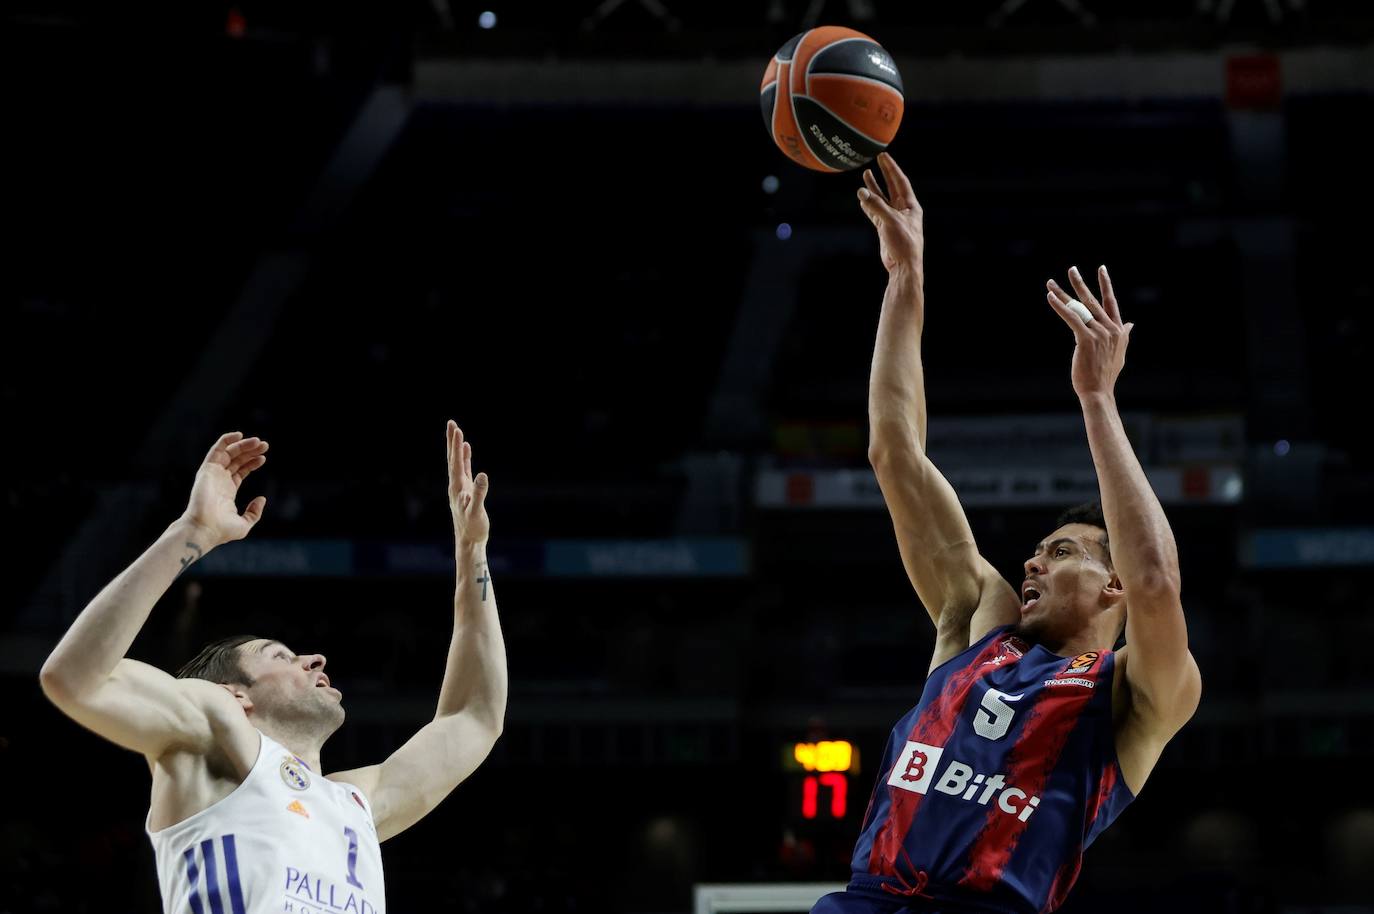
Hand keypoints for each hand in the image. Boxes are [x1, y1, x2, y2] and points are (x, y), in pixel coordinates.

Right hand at [181, 432, 267, 545]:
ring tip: (258, 442)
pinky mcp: (207, 470)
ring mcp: (213, 474)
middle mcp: (219, 481)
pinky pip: (216, 451)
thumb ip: (254, 512)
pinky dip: (226, 441)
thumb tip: (262, 499)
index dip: (251, 463)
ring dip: (243, 445)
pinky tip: (239, 435)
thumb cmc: (222, 530)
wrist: (205, 529)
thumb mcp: (244, 524)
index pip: (240, 471)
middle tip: (265, 445)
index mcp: (227, 491)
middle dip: (250, 451)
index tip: (263, 458)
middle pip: (236, 460)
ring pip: (228, 453)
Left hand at [446, 420, 489, 545]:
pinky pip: (464, 469)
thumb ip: (479, 494)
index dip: (456, 446)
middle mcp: (456, 485)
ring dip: (457, 447)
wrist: (469, 542)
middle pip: (453, 458)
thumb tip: (483, 475)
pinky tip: (467, 449)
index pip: (456, 462)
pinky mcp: (466, 491)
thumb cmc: (473, 528)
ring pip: (457, 462)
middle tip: (451, 423)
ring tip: (457, 431)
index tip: (457, 429)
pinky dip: (465, 458)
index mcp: (457, 488)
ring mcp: (460, 487)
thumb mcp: (477, 512)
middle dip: (452, 440)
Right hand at [856, 152, 923, 274]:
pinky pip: (875, 213)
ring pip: (882, 199)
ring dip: (874, 188)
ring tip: (866, 174)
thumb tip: (861, 193)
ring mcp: (893, 219)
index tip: (884, 157)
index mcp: (911, 206)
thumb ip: (876, 206)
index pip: (900, 182)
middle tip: (878, 159)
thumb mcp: (891, 222)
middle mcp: (903, 210)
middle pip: (892, 187)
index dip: (892, 169)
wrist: (903, 266)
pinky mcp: (885, 229)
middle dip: (885, 173)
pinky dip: (868, 205)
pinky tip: (862, 198)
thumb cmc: (904, 244)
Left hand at [1047, 265, 1133, 398]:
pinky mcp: (1086, 339)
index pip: (1110, 302)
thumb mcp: (1120, 352)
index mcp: (1118, 330)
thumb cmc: (1106, 375)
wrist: (1099, 391)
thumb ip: (1125, 335)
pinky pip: (1071, 318)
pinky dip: (1060, 307)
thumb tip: (1131, 323)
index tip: (1101, 269)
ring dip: (1062, 294)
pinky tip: (1050, 298)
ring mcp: (1099, 333)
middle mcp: (1110, 328)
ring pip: (1078, 308)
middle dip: (1080, 284)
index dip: (1105, 284)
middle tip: (1072, 269)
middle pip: (1092, 300)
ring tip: (1050, 282)